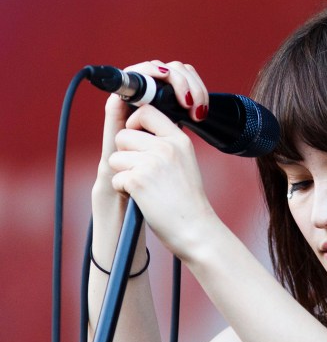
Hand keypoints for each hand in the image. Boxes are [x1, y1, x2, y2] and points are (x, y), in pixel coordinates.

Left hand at [94, 61, 218, 259]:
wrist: (196, 230)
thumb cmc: (188, 202)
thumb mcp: (184, 163)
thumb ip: (165, 144)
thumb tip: (137, 125)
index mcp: (180, 140)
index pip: (146, 111)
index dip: (133, 122)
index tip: (136, 138)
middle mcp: (167, 147)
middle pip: (123, 135)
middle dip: (125, 153)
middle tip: (143, 173)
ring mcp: (152, 163)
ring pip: (115, 157)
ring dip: (123, 173)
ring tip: (144, 187)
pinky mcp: (138, 181)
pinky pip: (116, 178)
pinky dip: (124, 191)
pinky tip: (142, 199)